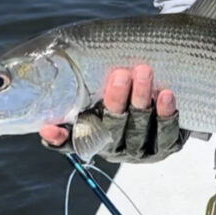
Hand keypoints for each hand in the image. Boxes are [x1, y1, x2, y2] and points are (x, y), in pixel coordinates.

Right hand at [40, 65, 184, 162]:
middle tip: (119, 74)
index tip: (48, 127)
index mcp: (92, 133)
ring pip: (139, 128)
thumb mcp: (103, 85)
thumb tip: (60, 65)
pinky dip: (166, 113)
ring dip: (141, 99)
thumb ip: (83, 82)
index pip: (70, 140)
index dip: (59, 137)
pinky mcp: (165, 147)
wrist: (167, 99)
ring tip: (144, 71)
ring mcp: (140, 149)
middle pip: (111, 127)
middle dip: (115, 100)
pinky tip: (165, 94)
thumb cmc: (127, 88)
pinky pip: (165, 134)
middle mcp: (113, 145)